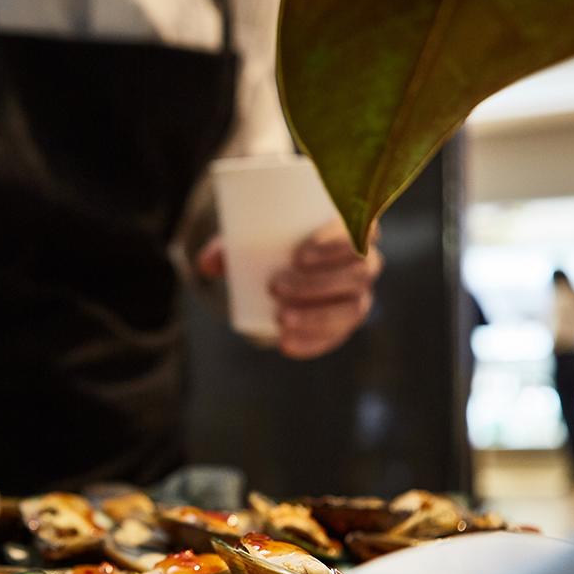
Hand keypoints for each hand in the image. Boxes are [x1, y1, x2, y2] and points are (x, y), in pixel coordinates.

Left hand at [196, 223, 383, 358]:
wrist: (289, 263)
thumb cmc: (275, 237)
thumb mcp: (253, 233)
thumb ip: (228, 246)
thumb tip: (206, 265)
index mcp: (355, 227)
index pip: (361, 232)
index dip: (335, 245)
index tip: (298, 255)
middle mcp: (367, 261)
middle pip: (356, 273)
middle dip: (317, 283)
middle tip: (275, 286)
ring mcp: (360, 293)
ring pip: (351, 307)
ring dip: (316, 316)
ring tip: (280, 319)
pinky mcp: (345, 321)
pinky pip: (338, 336)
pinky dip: (313, 343)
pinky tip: (287, 346)